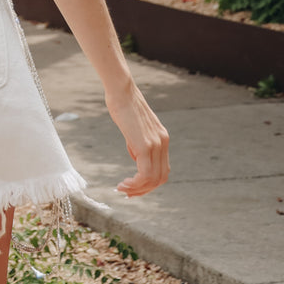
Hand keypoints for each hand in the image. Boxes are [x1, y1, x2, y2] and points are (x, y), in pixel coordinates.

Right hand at [106, 78, 169, 195]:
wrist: (121, 89)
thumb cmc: (123, 104)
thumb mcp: (134, 127)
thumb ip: (138, 142)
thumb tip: (135, 157)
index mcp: (162, 138)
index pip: (162, 169)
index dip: (149, 183)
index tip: (133, 187)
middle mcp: (163, 143)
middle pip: (160, 178)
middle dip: (144, 190)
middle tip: (127, 193)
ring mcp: (156, 144)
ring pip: (153, 179)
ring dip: (138, 189)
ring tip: (123, 189)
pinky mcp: (145, 145)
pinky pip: (145, 174)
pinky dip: (135, 183)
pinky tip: (124, 183)